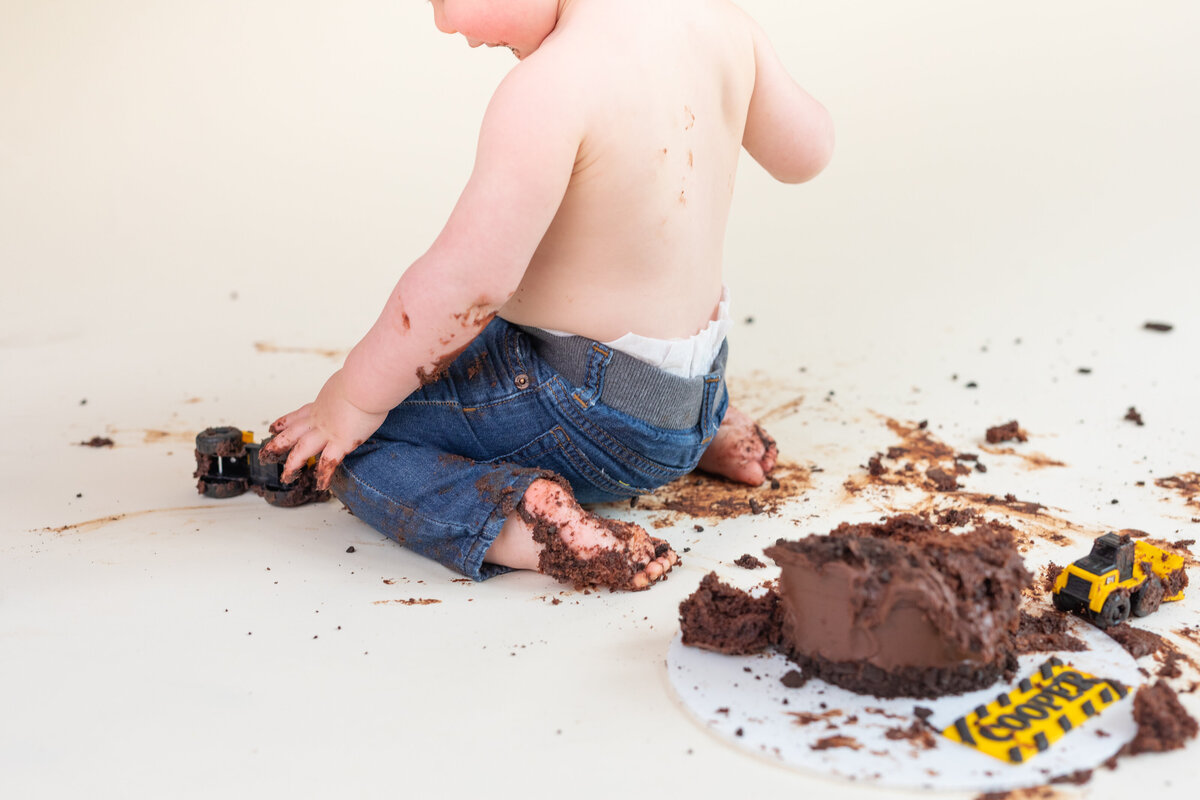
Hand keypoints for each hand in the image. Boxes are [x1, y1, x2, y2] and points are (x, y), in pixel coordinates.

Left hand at [261, 370, 387, 490]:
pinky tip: (321, 485)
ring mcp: (328, 431)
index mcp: (321, 404)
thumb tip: (357, 387)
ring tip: (286, 476)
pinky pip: (329, 463)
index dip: (284, 422)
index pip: (298, 415)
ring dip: (293, 464)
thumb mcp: (349, 381)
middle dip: (277, 444)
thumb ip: (348, 388)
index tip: (273, 427)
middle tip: (265, 453)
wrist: (365, 382)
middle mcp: (320, 419)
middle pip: (292, 433)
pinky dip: (324, 475)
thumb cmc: (364, 377)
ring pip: (302, 450)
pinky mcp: (341, 442)